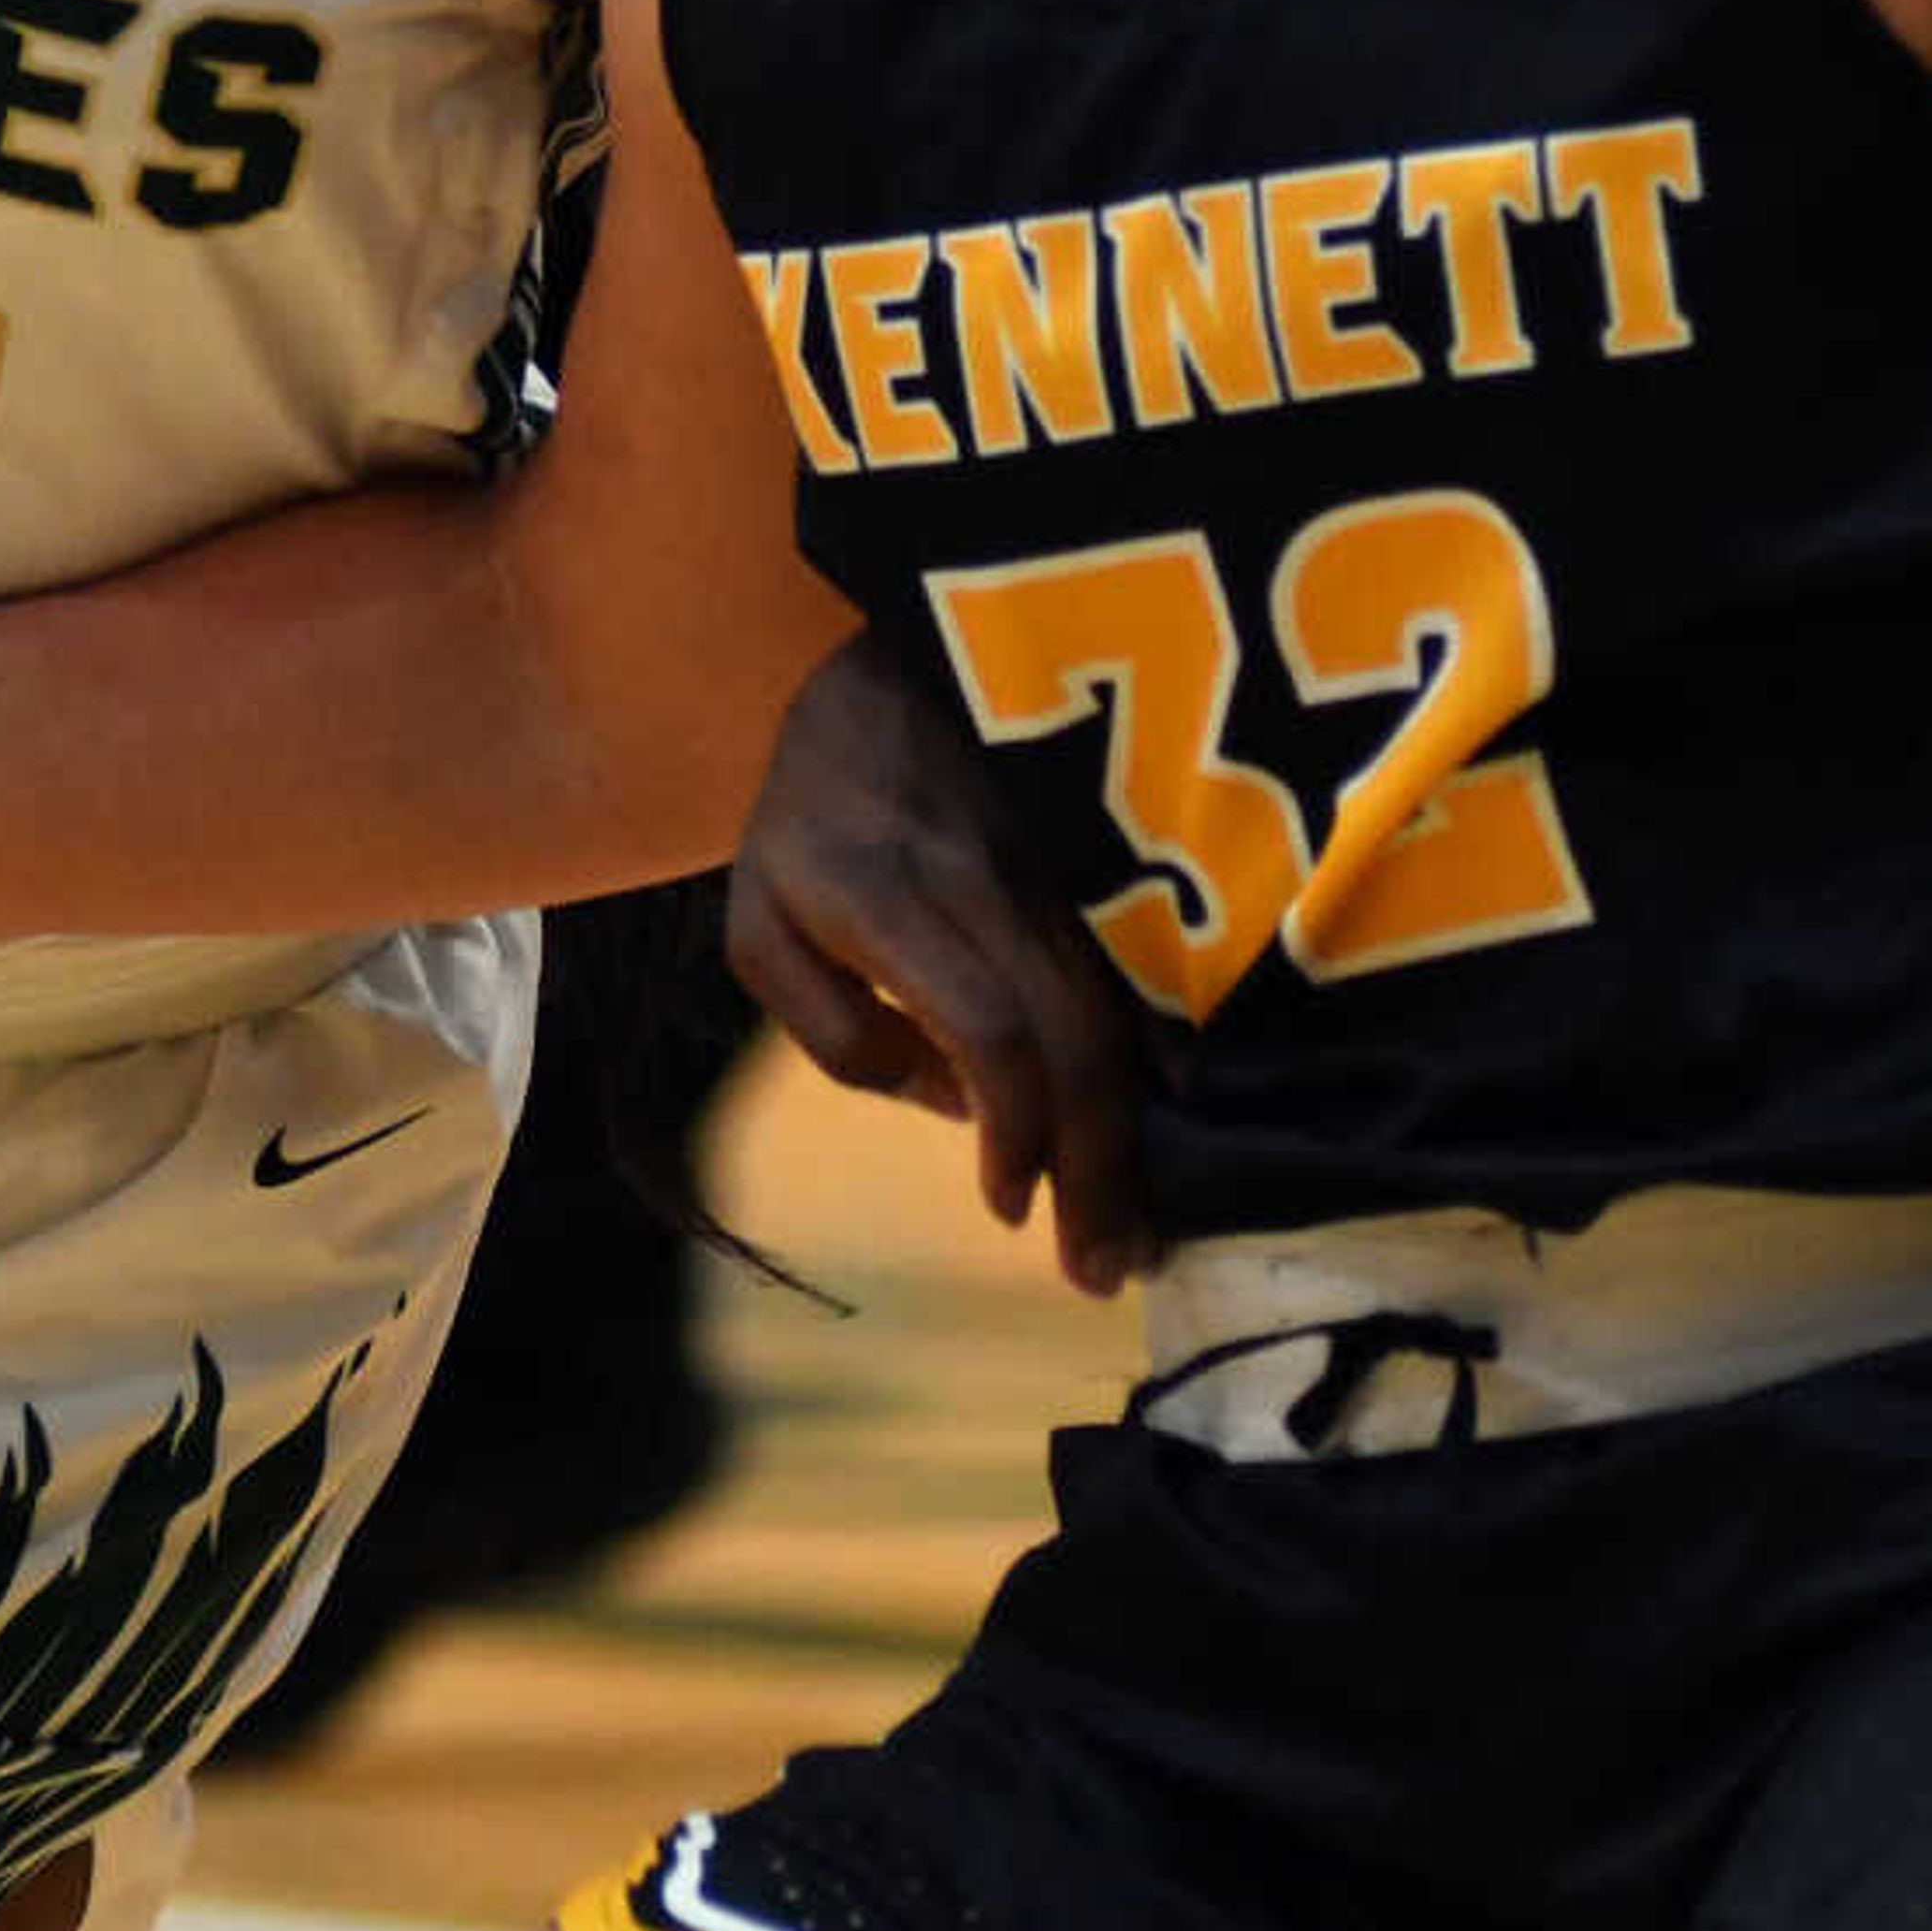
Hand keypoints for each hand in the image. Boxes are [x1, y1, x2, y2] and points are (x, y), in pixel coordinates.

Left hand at [723, 630, 1147, 1295]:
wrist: (903, 657)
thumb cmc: (814, 809)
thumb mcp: (762, 921)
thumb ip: (832, 1031)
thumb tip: (951, 1106)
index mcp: (899, 900)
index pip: (988, 1030)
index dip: (1013, 1131)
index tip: (1007, 1209)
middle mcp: (995, 886)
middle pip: (1074, 1043)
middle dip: (1097, 1172)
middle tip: (1105, 1274)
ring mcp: (1063, 868)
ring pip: (1122, 1018)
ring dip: (1136, 1135)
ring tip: (1140, 1233)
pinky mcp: (1107, 860)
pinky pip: (1145, 979)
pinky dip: (1158, 1069)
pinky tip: (1169, 1135)